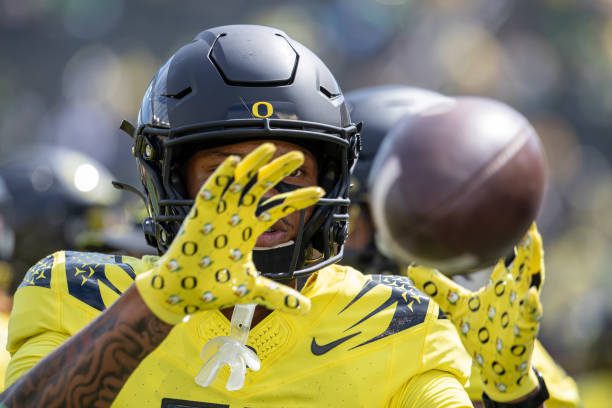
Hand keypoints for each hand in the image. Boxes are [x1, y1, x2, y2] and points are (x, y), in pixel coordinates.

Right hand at [136, 143, 323, 324]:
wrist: (184, 294)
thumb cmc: (214, 288)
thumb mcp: (252, 289)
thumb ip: (278, 295)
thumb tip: (305, 309)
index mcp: (249, 228)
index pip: (278, 207)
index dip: (297, 199)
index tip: (319, 191)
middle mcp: (236, 215)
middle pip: (261, 185)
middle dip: (279, 170)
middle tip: (298, 157)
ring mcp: (219, 212)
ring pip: (239, 180)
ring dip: (254, 163)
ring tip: (270, 147)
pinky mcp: (200, 214)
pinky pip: (212, 189)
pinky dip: (222, 176)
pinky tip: (235, 162)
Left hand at [408, 223, 543, 401]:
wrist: (492, 366)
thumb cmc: (480, 333)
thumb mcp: (455, 306)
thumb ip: (436, 286)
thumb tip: (411, 268)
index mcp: (500, 286)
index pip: (507, 257)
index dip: (508, 238)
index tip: (508, 212)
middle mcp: (514, 294)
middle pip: (524, 264)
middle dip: (527, 244)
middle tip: (527, 221)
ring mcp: (521, 311)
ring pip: (532, 284)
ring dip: (533, 265)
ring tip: (533, 244)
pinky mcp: (524, 331)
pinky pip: (531, 317)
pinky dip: (532, 306)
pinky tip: (532, 295)